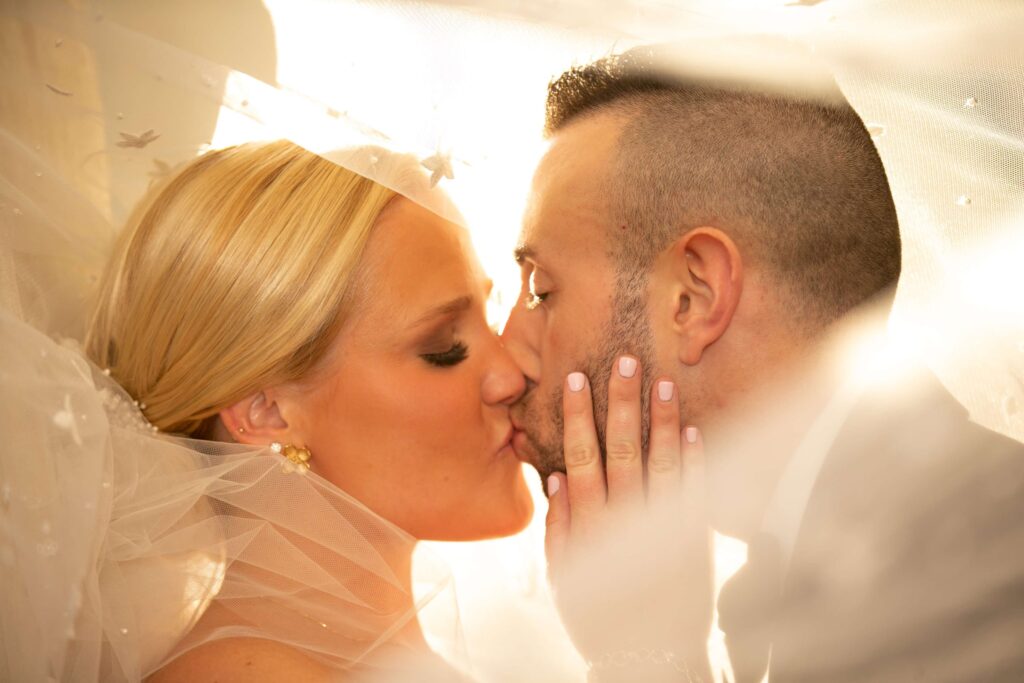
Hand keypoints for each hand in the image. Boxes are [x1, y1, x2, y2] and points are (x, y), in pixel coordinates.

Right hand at [545, 356, 712, 680]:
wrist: (649, 659)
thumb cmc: (598, 618)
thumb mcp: (564, 578)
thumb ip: (558, 530)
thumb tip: (555, 479)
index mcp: (587, 526)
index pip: (581, 458)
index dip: (578, 418)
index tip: (576, 379)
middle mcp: (623, 521)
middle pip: (620, 451)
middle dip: (620, 404)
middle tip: (624, 360)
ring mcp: (660, 528)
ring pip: (660, 463)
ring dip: (660, 421)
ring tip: (661, 381)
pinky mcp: (692, 540)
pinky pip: (694, 494)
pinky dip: (695, 461)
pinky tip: (694, 429)